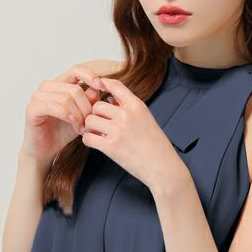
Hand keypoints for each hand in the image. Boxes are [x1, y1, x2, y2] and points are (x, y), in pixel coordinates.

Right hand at [20, 64, 104, 171]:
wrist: (44, 150)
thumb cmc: (61, 132)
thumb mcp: (81, 116)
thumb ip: (89, 102)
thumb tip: (96, 89)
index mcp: (60, 84)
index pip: (76, 70)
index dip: (90, 76)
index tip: (102, 87)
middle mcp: (48, 87)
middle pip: (75, 89)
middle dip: (86, 108)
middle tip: (89, 125)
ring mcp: (38, 96)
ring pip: (66, 98)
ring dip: (78, 115)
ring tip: (81, 129)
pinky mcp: (33, 108)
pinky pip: (54, 107)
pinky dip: (67, 115)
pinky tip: (73, 123)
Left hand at [81, 76, 184, 190]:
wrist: (163, 167)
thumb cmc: (156, 145)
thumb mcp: (146, 119)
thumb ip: (128, 108)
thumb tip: (107, 98)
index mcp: (137, 106)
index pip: (115, 85)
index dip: (103, 84)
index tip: (97, 89)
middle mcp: (127, 115)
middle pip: (97, 105)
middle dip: (95, 115)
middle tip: (98, 125)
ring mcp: (118, 130)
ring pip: (90, 120)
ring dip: (90, 128)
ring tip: (97, 134)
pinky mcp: (111, 147)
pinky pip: (88, 138)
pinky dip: (88, 140)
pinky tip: (96, 143)